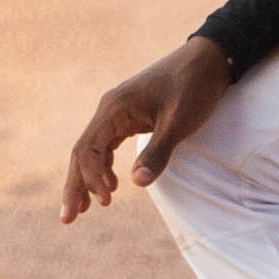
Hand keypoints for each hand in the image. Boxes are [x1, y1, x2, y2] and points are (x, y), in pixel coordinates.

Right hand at [61, 37, 233, 221]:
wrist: (210, 59)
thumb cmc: (194, 86)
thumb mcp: (179, 121)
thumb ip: (158, 151)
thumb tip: (136, 183)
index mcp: (115, 108)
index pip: (88, 148)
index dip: (91, 178)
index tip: (107, 201)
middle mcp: (110, 110)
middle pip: (82, 152)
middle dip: (75, 186)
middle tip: (68, 219)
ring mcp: (118, 113)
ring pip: (93, 151)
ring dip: (86, 180)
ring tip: (82, 210)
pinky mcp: (130, 117)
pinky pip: (108, 146)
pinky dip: (104, 168)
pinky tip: (109, 188)